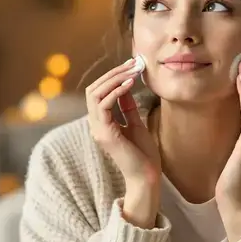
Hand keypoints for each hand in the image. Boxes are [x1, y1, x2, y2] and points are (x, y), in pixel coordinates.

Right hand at [85, 58, 161, 225]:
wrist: (147, 177)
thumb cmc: (143, 155)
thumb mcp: (135, 124)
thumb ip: (127, 107)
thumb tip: (125, 86)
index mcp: (102, 123)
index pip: (98, 92)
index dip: (113, 76)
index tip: (131, 65)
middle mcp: (96, 125)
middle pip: (93, 89)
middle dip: (112, 73)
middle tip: (132, 63)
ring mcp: (98, 130)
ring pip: (95, 94)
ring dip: (114, 79)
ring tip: (132, 71)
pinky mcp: (105, 134)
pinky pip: (103, 105)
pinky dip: (116, 91)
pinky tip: (130, 83)